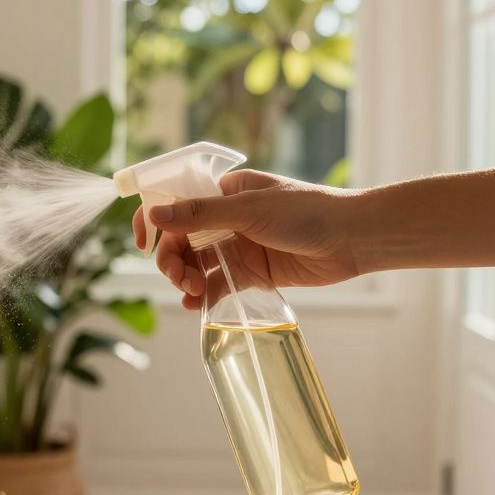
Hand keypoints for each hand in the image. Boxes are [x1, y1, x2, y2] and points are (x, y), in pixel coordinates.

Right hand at [132, 169, 360, 309]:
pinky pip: (217, 284)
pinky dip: (202, 294)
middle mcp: (226, 218)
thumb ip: (200, 215)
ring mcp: (237, 246)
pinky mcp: (250, 273)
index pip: (175, 202)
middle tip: (179, 276)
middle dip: (171, 258)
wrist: (351, 239)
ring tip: (191, 290)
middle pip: (180, 239)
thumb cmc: (306, 211)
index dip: (153, 220)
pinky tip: (195, 304)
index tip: (143, 242)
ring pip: (195, 264)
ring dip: (185, 277)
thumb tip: (155, 214)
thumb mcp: (249, 210)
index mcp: (223, 191)